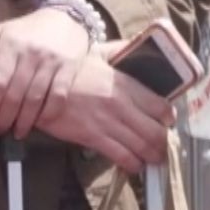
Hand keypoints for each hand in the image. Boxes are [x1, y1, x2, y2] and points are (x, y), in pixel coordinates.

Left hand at [0, 8, 94, 138]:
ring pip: (35, 98)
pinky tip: (41, 123)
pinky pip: (58, 96)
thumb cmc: (27, 30)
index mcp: (10, 44)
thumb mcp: (0, 32)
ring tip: (17, 133)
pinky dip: (48, 113)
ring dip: (25, 120)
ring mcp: (52, 61)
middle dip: (5, 117)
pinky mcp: (69, 67)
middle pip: (15, 94)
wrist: (66, 17)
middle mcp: (31, 53)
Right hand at [35, 52, 173, 173]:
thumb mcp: (98, 53)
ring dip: (152, 156)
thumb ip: (121, 51)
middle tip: (163, 146)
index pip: (160, 106)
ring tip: (153, 159)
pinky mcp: (92, 138)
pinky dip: (132, 164)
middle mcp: (121, 104)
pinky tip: (134, 164)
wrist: (40, 87)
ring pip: (142, 147)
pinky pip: (121, 156)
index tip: (168, 122)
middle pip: (155, 131)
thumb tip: (137, 45)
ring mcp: (107, 123)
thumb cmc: (70, 70)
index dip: (169, 118)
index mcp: (125, 83)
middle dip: (163, 143)